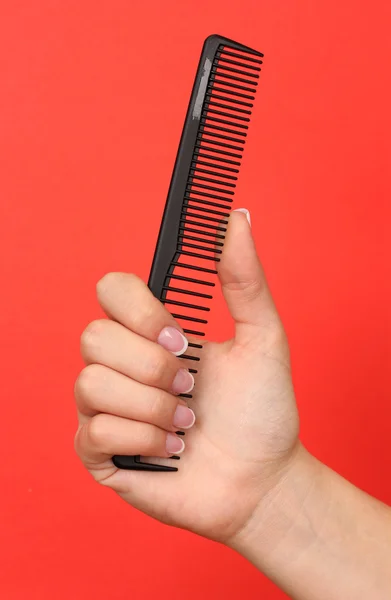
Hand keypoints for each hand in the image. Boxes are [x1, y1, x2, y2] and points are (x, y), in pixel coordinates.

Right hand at [74, 210, 299, 542]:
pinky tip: (173, 449)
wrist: (263, 479)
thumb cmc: (262, 410)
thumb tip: (235, 217)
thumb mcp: (262, 336)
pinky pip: (95, 431)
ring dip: (153, 407)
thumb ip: (243, 277)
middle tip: (191, 387)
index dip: (140, 311)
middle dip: (152, 366)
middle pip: (92, 336)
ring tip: (187, 422)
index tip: (181, 338)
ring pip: (90, 383)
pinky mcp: (101, 452)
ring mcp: (109, 408)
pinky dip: (144, 439)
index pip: (110, 290)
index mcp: (154, 333)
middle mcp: (124, 365)